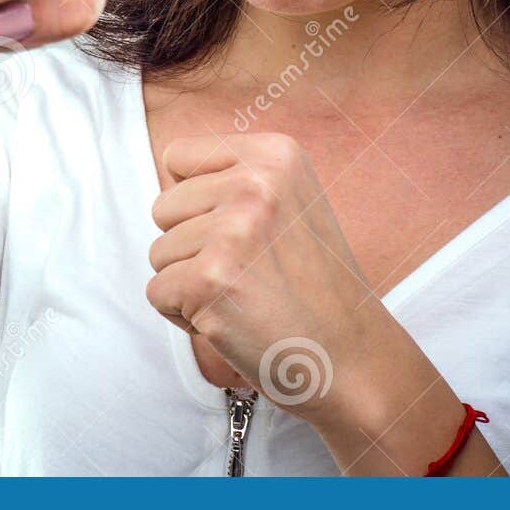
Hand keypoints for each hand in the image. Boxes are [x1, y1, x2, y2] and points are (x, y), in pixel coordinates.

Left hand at [144, 132, 381, 423]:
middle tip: (246, 272)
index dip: (194, 202)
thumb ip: (236, 178)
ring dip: (189, 283)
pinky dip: (184, 316)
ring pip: (158, 251)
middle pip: (163, 206)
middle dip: (190, 246)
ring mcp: (233, 230)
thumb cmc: (314, 286)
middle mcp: (255, 182)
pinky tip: (232, 320)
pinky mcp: (211, 280)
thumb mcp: (292, 201)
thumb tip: (168, 177)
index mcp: (275, 154)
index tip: (239, 233)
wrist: (352, 355)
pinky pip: (157, 292)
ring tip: (244, 296)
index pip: (178, 156)